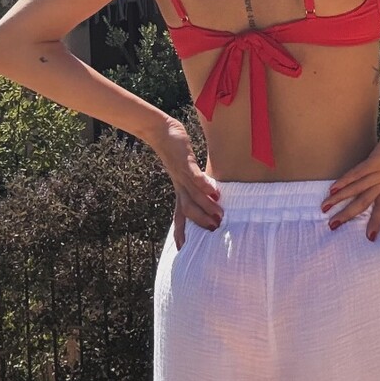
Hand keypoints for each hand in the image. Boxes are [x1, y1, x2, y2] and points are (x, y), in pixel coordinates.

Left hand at [152, 117, 223, 249]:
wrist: (160, 132)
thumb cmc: (174, 150)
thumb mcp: (184, 170)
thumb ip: (196, 182)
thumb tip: (210, 193)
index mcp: (179, 189)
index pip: (179, 214)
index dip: (181, 231)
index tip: (182, 249)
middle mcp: (179, 185)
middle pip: (188, 208)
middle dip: (200, 221)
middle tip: (213, 230)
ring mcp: (182, 174)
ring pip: (194, 194)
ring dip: (206, 206)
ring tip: (219, 215)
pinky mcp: (185, 161)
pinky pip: (195, 175)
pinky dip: (203, 184)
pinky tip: (214, 190)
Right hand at [320, 119, 379, 239]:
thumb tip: (374, 164)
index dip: (377, 222)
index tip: (371, 238)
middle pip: (365, 203)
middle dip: (348, 215)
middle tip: (332, 226)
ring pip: (358, 191)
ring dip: (339, 200)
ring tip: (325, 207)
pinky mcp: (378, 159)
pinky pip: (359, 174)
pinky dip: (345, 182)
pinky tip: (333, 188)